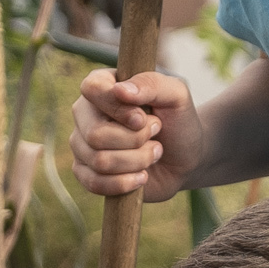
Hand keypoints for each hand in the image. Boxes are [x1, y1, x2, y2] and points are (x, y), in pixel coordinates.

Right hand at [71, 67, 188, 200]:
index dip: (117, 108)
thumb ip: (151, 84)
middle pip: (95, 133)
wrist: (185, 158)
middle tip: (155, 135)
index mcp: (102, 85)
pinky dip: (125, 183)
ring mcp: (82, 144)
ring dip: (137, 161)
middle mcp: (85, 113)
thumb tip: (121, 91)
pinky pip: (94, 183)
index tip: (143, 118)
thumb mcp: (176, 94)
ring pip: (99, 161)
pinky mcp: (86, 172)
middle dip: (135, 140)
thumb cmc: (178, 121)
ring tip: (153, 153)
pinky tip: (141, 176)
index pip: (92, 89)